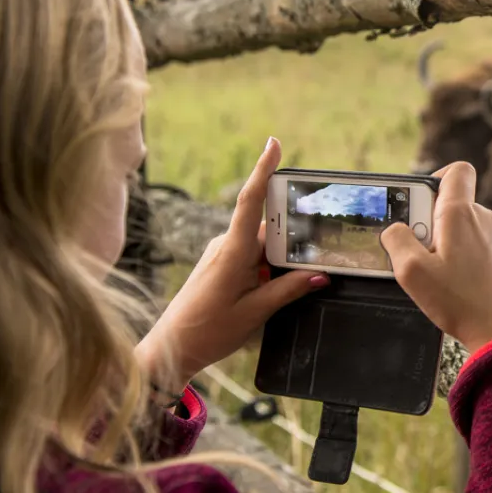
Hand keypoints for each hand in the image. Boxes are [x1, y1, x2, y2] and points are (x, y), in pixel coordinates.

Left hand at [137, 138, 327, 393]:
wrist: (171, 349)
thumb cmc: (208, 331)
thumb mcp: (255, 313)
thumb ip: (288, 290)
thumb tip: (320, 275)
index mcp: (232, 252)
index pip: (250, 201)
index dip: (263, 170)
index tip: (273, 144)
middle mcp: (225, 245)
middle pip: (267, 224)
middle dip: (293, 231)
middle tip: (318, 242)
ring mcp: (221, 253)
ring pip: (261, 242)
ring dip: (281, 254)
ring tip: (300, 275)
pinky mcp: (220, 263)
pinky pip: (252, 254)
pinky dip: (269, 262)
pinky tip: (278, 282)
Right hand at [379, 162, 491, 352]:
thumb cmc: (460, 303)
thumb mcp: (412, 272)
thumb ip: (396, 241)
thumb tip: (395, 229)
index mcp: (462, 214)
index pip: (456, 171)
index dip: (434, 178)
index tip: (418, 204)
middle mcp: (485, 219)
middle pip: (452, 204)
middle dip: (429, 223)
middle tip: (419, 255)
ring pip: (463, 228)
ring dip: (444, 244)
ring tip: (436, 276)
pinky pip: (476, 247)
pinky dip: (461, 259)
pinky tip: (455, 287)